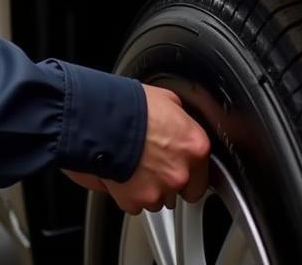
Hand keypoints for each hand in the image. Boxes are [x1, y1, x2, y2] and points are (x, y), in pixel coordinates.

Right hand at [64, 84, 209, 213]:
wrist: (97, 118)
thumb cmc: (127, 105)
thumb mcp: (164, 98)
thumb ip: (178, 118)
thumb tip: (177, 119)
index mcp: (194, 146)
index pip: (203, 173)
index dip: (188, 169)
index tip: (176, 162)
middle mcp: (180, 172)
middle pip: (182, 190)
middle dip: (168, 179)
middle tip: (150, 161)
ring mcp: (158, 190)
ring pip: (157, 198)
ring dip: (147, 186)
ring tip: (130, 163)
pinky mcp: (134, 200)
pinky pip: (134, 203)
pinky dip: (127, 192)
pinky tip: (119, 172)